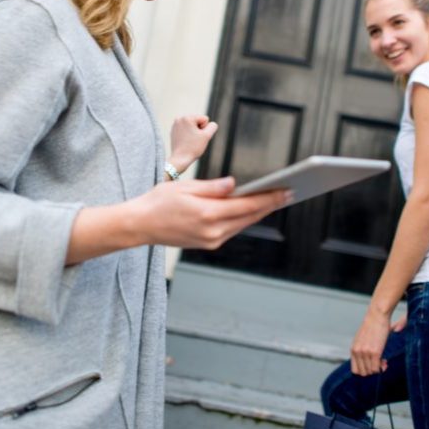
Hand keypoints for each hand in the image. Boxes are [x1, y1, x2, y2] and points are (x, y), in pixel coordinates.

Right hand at [130, 177, 289, 249]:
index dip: (270, 198)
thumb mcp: (186, 187)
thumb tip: (235, 185)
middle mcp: (213, 231)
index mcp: (208, 214)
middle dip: (270, 205)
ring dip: (259, 213)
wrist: (140, 225)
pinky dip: (243, 219)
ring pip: (242, 224)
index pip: (248, 206)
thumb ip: (213, 187)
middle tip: (288, 193)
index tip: (286, 191)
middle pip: (250, 217)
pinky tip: (251, 209)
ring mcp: (211, 240)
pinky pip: (232, 229)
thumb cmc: (159, 202)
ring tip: (274, 200)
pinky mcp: (208, 243)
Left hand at [168, 115, 218, 173]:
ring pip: (192, 126)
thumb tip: (212, 124)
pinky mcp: (173, 131)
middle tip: (193, 140)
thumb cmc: (193, 148)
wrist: (180, 159)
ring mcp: (175, 125)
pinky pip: (186, 130)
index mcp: (187, 118)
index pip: (205, 119)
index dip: (204, 129)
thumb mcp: (207, 136)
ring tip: (189, 141)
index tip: (198, 137)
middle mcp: (179, 119)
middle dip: (198, 130)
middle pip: (198, 122)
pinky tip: (185, 142)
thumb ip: (213, 126)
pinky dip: (187, 135)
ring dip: (193, 132)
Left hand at [350, 308, 393, 375]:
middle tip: (379, 364)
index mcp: (353, 349)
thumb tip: (368, 363)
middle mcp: (357, 352)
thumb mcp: (362, 339)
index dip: (365, 371)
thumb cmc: (372, 326)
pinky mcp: (374, 352)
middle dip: (372, 371)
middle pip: (363, 373)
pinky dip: (382, 367)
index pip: (355, 370)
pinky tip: (385, 361)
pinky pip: (376, 368)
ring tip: (383, 361)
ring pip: (371, 371)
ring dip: (378, 369)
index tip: (372, 366)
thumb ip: (362, 350)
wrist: (377, 315)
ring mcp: (365, 352)